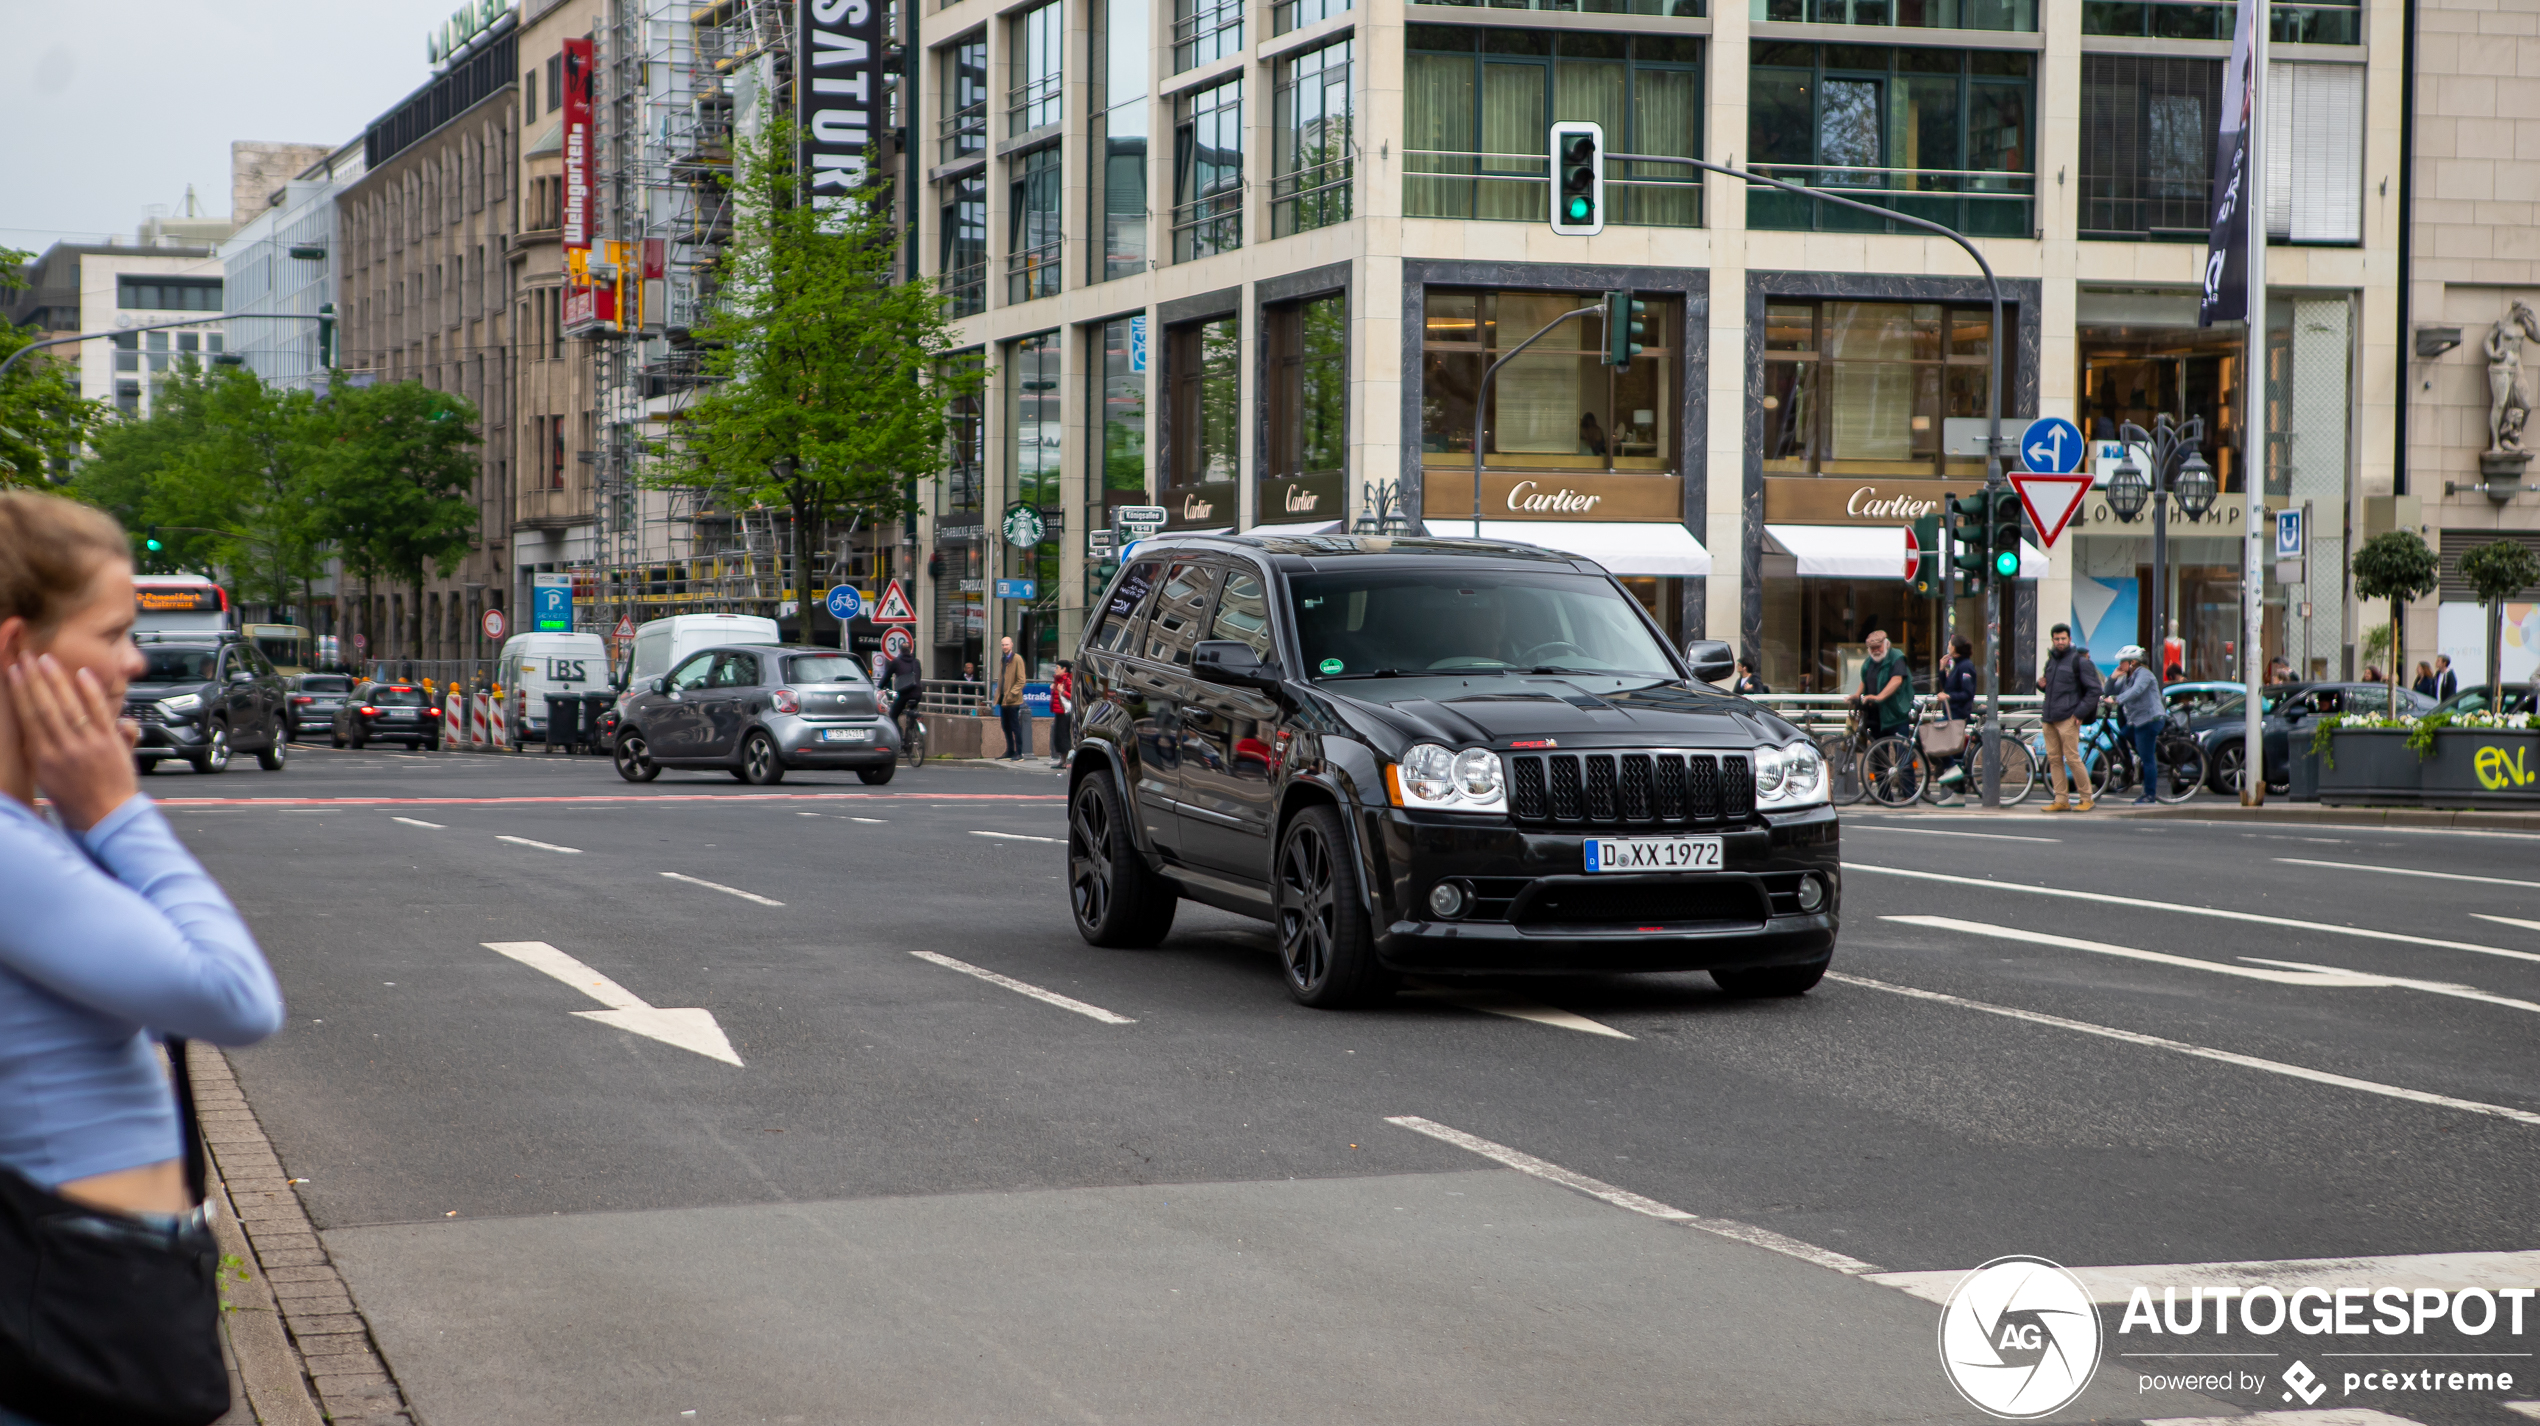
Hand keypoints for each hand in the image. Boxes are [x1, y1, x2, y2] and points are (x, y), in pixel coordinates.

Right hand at [7, 654, 138, 831]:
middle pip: (45, 707)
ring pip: (69, 707)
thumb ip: (44, 750)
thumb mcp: (49, 777)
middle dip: (33, 680)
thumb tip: (36, 729)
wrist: (107, 817)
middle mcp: (63, 749)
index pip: (28, 718)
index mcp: (44, 758)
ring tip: (45, 660)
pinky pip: (99, 712)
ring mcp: (87, 745)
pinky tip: (82, 675)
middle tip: (25, 657)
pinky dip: (90, 692)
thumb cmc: (78, 801)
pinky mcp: (110, 744)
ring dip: (56, 681)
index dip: (20, 693)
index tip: (13, 673)